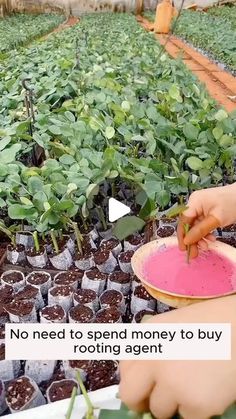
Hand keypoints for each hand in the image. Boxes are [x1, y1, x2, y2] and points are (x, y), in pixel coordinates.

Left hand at [119, 296, 235, 418]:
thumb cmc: (211, 323)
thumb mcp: (172, 325)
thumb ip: (153, 346)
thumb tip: (144, 375)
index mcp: (147, 337)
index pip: (124, 370)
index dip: (135, 381)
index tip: (145, 386)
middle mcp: (153, 361)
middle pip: (131, 397)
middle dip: (143, 402)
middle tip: (158, 401)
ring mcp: (173, 385)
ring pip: (161, 411)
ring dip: (174, 404)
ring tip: (194, 385)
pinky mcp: (195, 405)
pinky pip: (188, 417)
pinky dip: (198, 410)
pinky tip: (210, 389)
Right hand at [177, 183, 235, 258]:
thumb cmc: (232, 204)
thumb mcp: (216, 220)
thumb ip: (200, 230)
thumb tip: (187, 241)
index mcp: (194, 202)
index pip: (183, 220)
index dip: (182, 235)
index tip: (184, 249)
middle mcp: (194, 204)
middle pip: (188, 224)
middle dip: (191, 239)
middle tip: (194, 254)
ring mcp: (199, 207)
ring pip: (194, 226)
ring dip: (199, 237)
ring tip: (206, 247)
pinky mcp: (205, 211)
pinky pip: (200, 224)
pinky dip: (204, 232)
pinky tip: (211, 238)